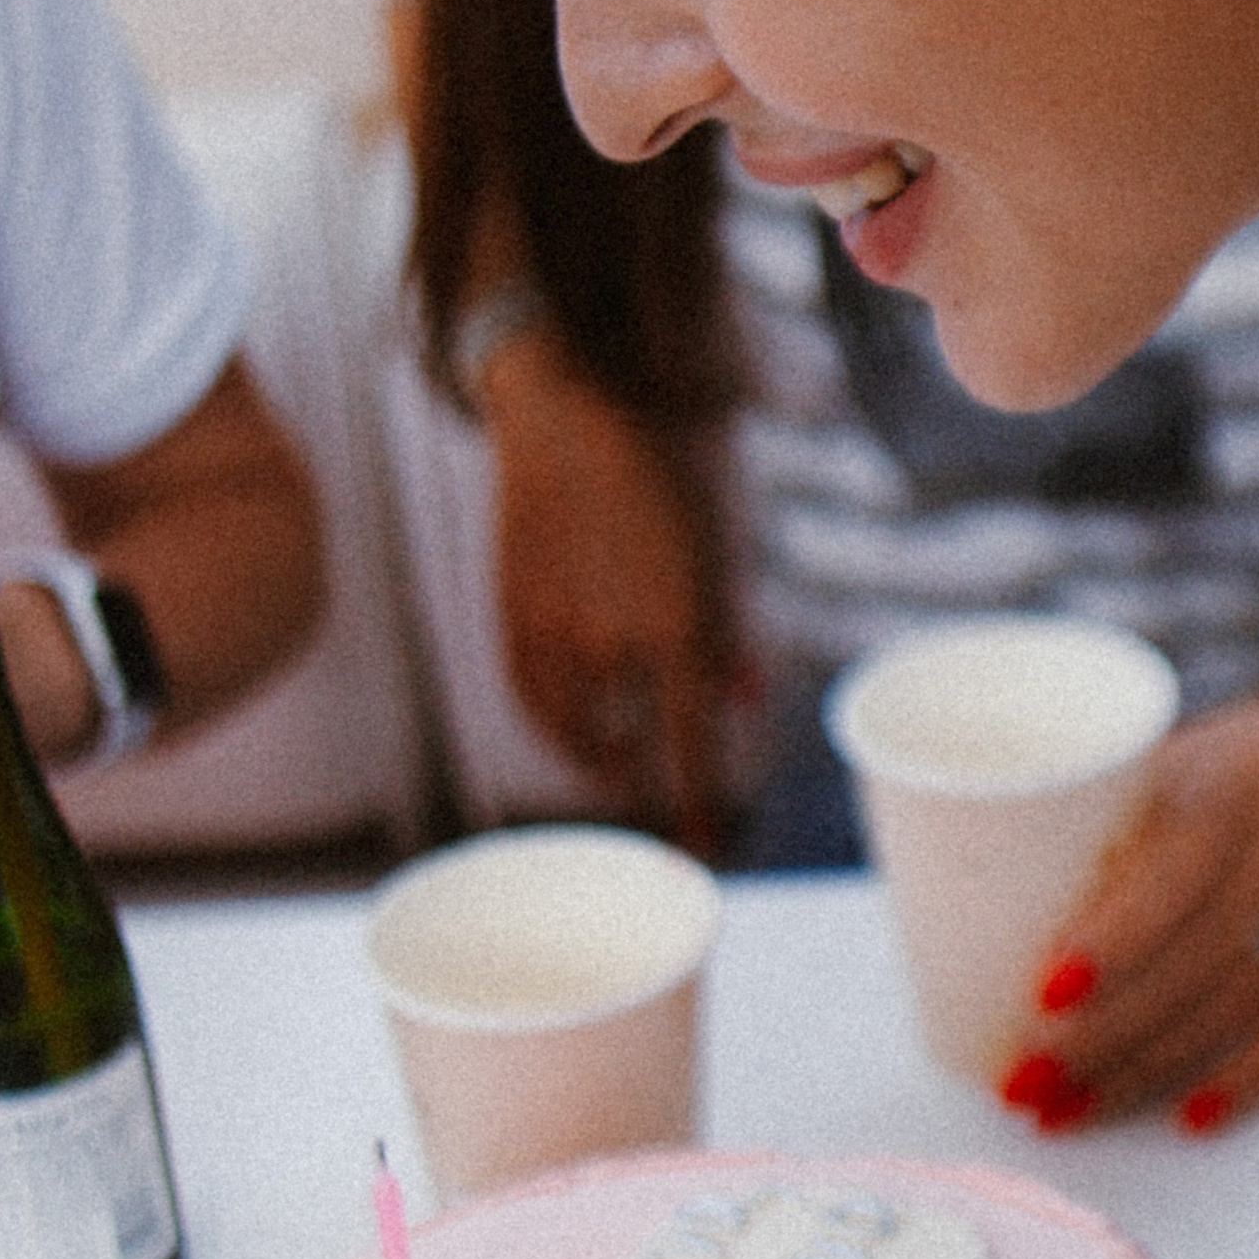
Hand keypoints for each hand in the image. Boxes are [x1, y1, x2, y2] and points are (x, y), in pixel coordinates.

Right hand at [482, 333, 739, 855]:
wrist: (568, 410)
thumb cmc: (668, 471)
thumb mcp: (722, 543)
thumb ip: (733, 631)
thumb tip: (746, 704)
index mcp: (680, 625)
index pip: (691, 746)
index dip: (697, 804)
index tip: (703, 848)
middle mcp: (614, 641)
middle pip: (632, 756)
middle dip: (652, 798)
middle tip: (668, 828)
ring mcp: (555, 633)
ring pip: (575, 736)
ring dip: (603, 764)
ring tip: (624, 769)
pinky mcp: (512, 617)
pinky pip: (531, 702)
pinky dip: (555, 729)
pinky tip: (576, 733)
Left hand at [992, 650, 1258, 1135]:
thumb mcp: (1192, 756)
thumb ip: (1122, 825)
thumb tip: (999, 913)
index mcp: (1235, 783)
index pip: (1172, 876)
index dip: (1109, 942)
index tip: (1039, 998)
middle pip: (1193, 963)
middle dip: (1099, 1037)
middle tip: (1021, 1083)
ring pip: (1234, 1010)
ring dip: (1144, 1075)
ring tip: (1065, 1113)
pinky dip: (1244, 1084)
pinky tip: (1184, 1122)